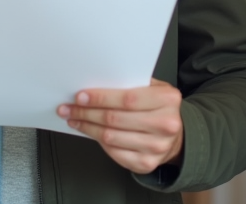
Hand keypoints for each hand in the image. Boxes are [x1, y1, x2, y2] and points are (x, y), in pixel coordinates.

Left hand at [57, 78, 183, 174]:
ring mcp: (156, 147)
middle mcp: (165, 125)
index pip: (127, 99)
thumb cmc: (160, 107)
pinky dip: (98, 141)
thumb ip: (131, 83)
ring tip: (75, 118)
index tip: (80, 96)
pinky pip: (114, 152)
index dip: (100, 98)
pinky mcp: (146, 163)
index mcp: (167, 99)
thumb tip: (96, 83)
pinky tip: (89, 131)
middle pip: (115, 119)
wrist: (176, 135)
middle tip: (69, 107)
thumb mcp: (153, 87)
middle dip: (87, 112)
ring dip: (87, 127)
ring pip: (111, 137)